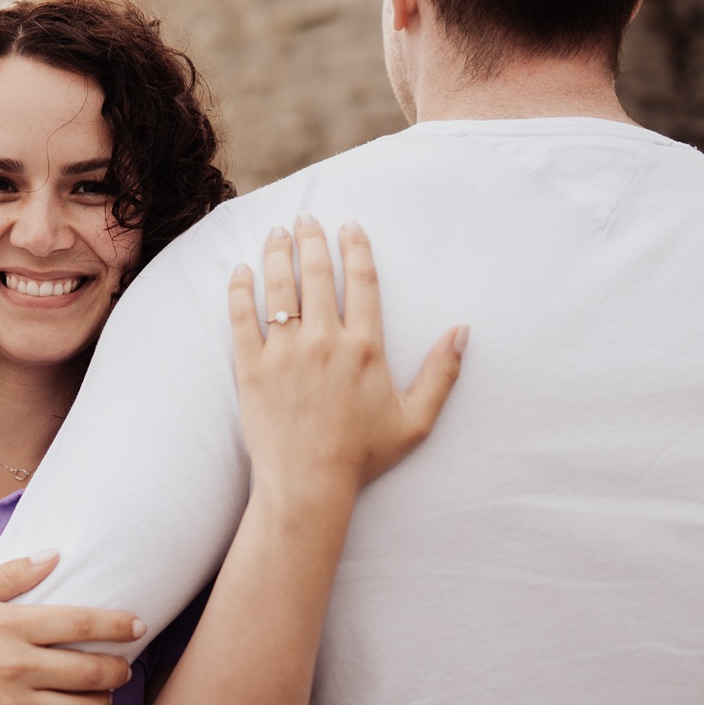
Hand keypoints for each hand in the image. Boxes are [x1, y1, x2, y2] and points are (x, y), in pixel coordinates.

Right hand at [0, 552, 145, 704]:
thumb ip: (10, 575)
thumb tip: (55, 555)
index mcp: (9, 625)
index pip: (83, 622)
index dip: (119, 625)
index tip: (139, 626)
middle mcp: (15, 667)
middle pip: (94, 671)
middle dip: (117, 670)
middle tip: (120, 668)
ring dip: (100, 704)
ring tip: (98, 697)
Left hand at [229, 216, 465, 500]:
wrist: (308, 485)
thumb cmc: (363, 456)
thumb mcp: (416, 419)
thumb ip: (442, 372)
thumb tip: (463, 330)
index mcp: (365, 347)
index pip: (361, 280)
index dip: (355, 247)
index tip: (349, 226)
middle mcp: (325, 341)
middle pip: (316, 273)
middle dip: (311, 238)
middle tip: (306, 218)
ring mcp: (284, 352)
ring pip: (278, 286)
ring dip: (277, 252)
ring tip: (277, 233)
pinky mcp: (251, 367)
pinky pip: (241, 316)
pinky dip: (240, 289)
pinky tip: (240, 270)